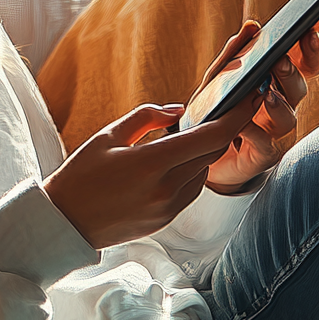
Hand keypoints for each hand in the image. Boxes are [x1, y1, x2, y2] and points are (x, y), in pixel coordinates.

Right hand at [43, 89, 264, 248]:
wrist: (64, 222)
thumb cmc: (80, 174)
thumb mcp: (107, 136)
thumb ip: (146, 117)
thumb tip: (178, 109)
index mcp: (151, 163)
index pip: (211, 137)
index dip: (238, 116)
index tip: (254, 97)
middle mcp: (166, 189)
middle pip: (213, 153)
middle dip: (222, 130)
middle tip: (225, 108)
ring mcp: (168, 208)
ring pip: (203, 172)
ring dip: (203, 152)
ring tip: (189, 135)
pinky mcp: (165, 221)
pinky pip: (191, 189)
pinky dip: (191, 171)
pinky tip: (176, 160)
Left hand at [198, 13, 318, 193]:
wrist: (203, 153)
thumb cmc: (218, 110)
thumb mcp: (219, 79)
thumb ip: (234, 54)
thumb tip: (252, 26)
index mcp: (278, 84)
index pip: (304, 61)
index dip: (312, 42)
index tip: (316, 20)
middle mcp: (283, 106)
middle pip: (299, 86)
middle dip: (292, 71)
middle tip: (281, 58)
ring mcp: (276, 132)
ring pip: (289, 117)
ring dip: (279, 103)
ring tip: (265, 93)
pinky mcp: (263, 154)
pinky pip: (263, 142)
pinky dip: (253, 131)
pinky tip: (242, 123)